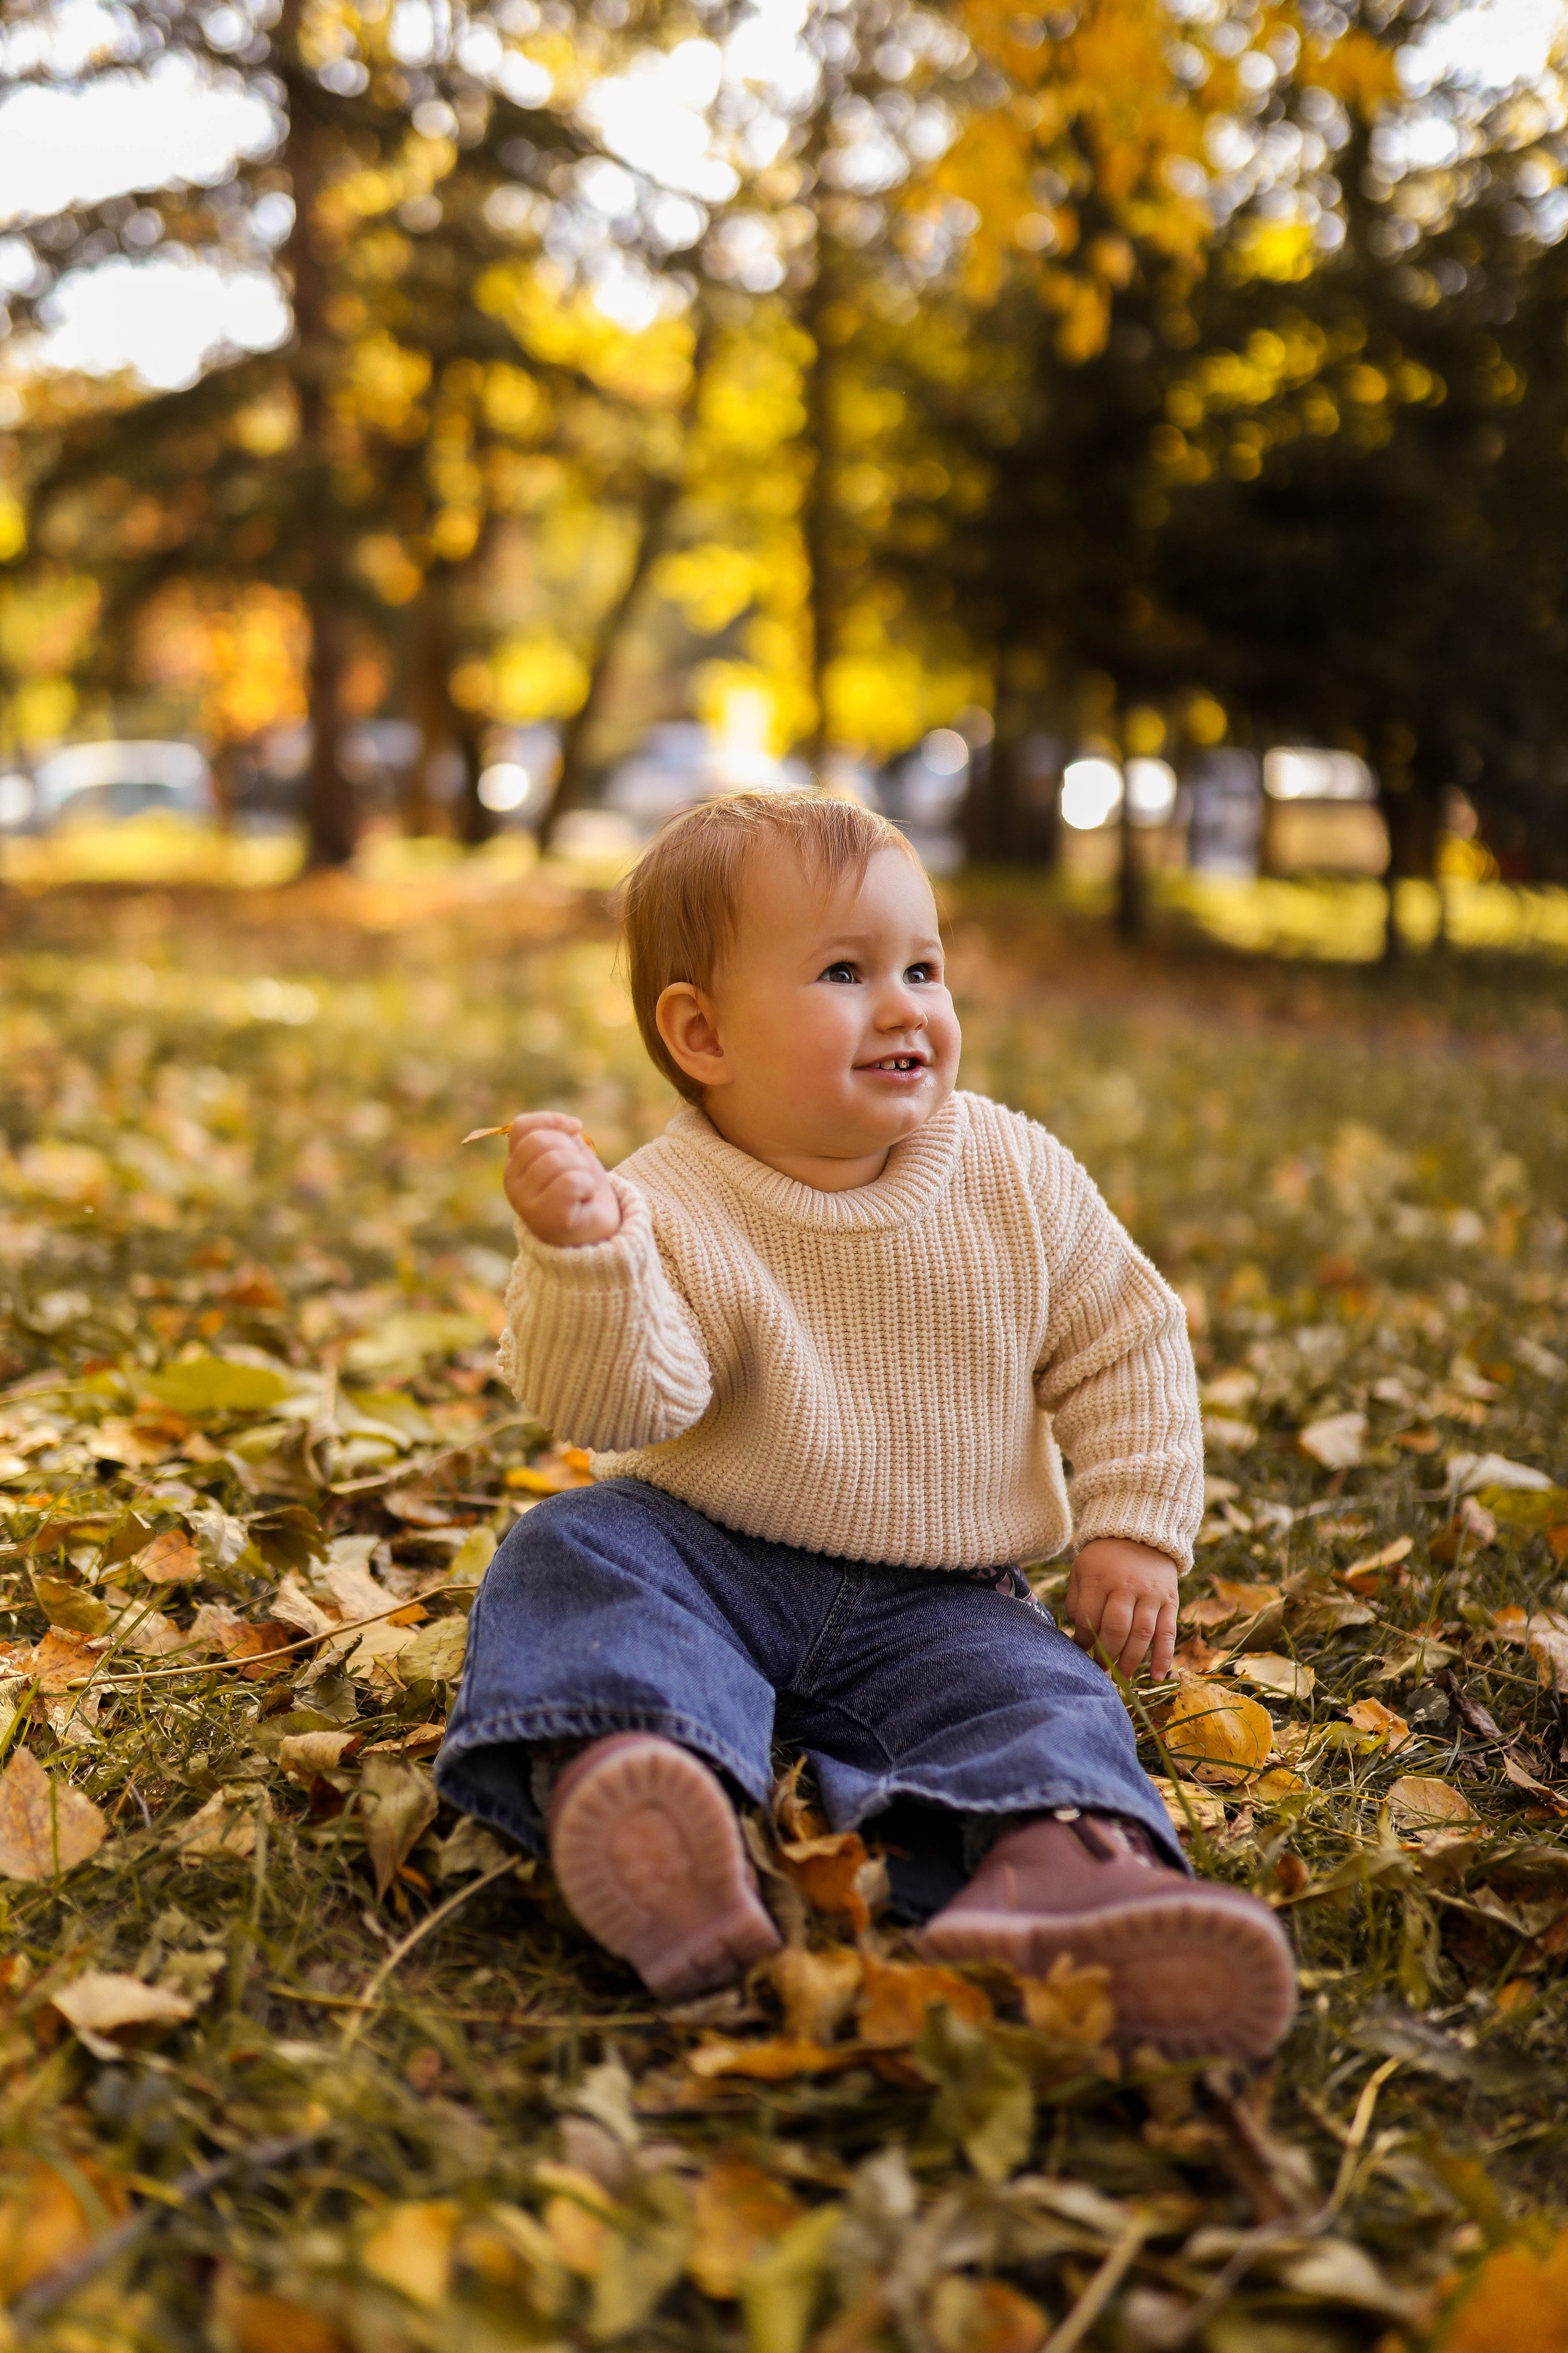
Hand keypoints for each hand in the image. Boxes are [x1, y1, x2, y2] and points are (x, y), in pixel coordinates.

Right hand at [504, 1113, 622, 1246]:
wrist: (596, 1234)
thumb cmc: (582, 1192)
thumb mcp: (569, 1155)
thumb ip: (560, 1136)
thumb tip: (571, 1126)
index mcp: (515, 1165)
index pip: (523, 1127)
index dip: (552, 1121)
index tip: (576, 1129)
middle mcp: (512, 1183)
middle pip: (542, 1141)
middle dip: (571, 1150)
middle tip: (579, 1173)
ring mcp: (525, 1203)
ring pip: (558, 1160)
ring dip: (582, 1170)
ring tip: (582, 1189)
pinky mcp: (545, 1218)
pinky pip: (570, 1182)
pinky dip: (586, 1186)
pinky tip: (584, 1199)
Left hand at [1064, 1538, 1178, 1679]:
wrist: (1140, 1533)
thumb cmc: (1104, 1558)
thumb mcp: (1082, 1569)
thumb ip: (1076, 1600)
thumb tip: (1078, 1634)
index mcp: (1100, 1578)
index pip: (1089, 1618)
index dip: (1083, 1640)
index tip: (1080, 1652)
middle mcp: (1127, 1586)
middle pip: (1116, 1629)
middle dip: (1106, 1655)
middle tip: (1099, 1672)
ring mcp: (1151, 1594)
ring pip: (1142, 1634)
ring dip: (1130, 1661)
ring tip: (1120, 1679)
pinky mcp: (1170, 1600)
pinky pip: (1168, 1632)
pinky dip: (1163, 1656)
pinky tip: (1157, 1677)